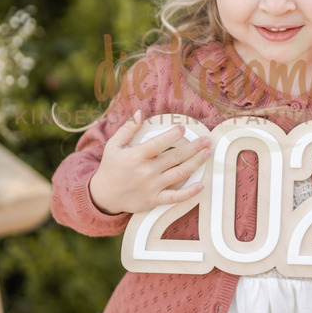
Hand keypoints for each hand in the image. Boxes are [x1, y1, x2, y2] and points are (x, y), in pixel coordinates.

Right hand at [90, 110, 210, 214]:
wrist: (104, 195)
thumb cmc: (111, 167)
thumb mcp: (114, 145)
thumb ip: (127, 128)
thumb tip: (140, 112)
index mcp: (136, 156)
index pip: (159, 143)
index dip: (173, 135)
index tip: (183, 129)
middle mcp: (146, 171)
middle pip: (175, 157)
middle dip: (193, 147)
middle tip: (206, 140)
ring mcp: (152, 187)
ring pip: (179, 173)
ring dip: (196, 163)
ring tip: (207, 154)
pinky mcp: (155, 200)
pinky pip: (175, 197)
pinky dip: (190, 192)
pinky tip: (201, 185)